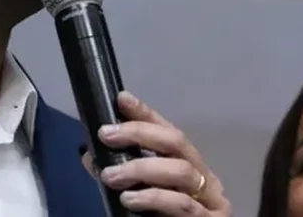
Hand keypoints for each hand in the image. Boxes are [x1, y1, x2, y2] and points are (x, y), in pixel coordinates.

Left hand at [81, 91, 231, 215]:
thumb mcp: (140, 194)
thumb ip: (120, 175)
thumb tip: (90, 155)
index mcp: (190, 167)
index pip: (168, 131)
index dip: (146, 114)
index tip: (121, 99)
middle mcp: (206, 178)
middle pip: (177, 142)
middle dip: (139, 133)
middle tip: (106, 135)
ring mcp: (212, 200)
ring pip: (180, 171)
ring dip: (140, 169)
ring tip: (111, 176)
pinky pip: (181, 203)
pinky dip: (152, 197)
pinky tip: (129, 199)